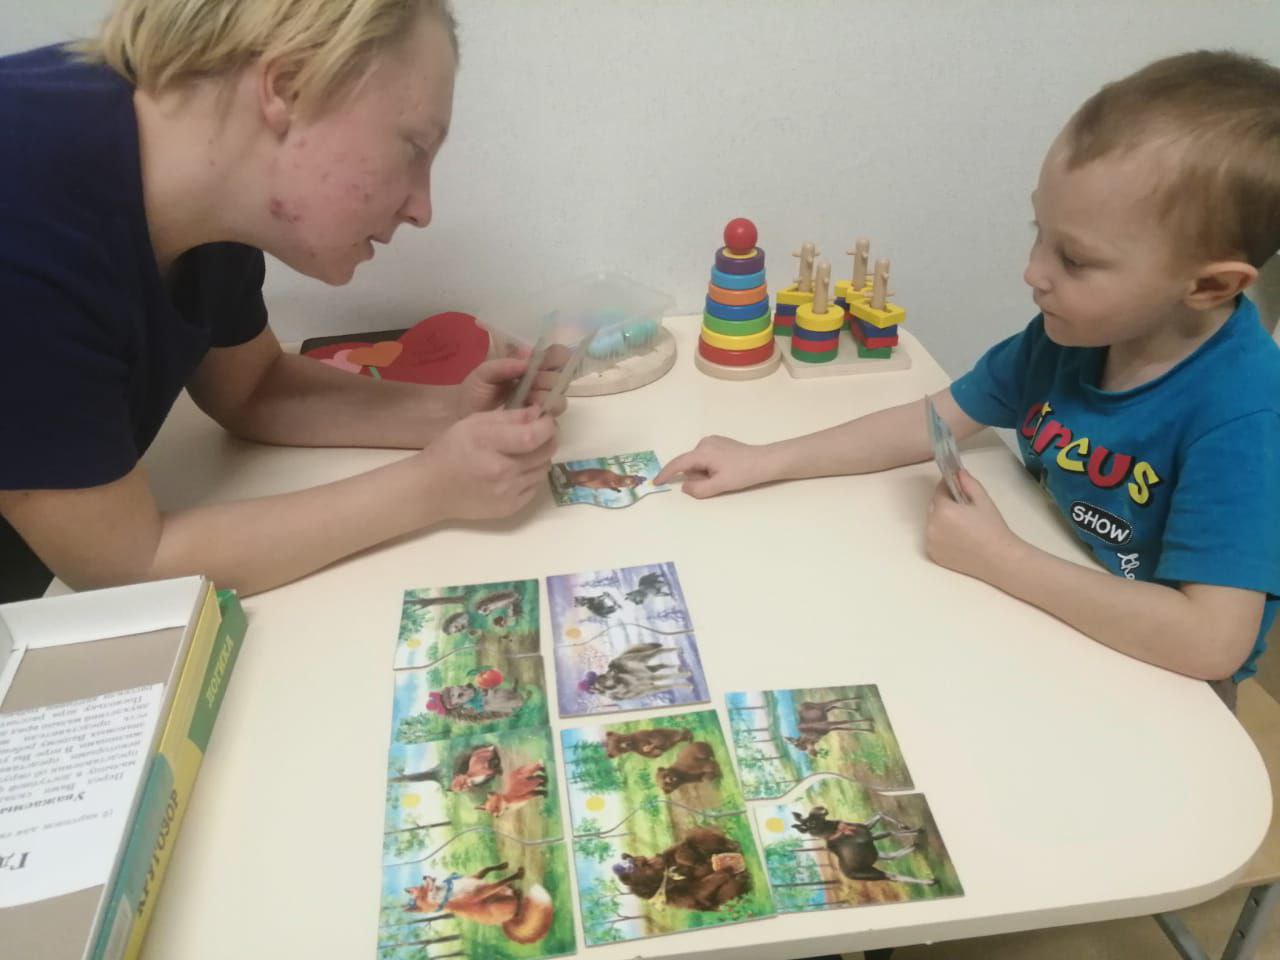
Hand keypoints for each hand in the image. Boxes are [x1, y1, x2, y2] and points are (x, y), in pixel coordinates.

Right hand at [419, 407, 557, 520]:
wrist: (432, 490)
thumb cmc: (451, 450)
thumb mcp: (473, 423)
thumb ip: (508, 417)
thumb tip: (538, 413)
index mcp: (489, 445)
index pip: (534, 436)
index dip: (547, 426)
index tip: (545, 419)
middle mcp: (502, 471)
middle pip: (545, 452)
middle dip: (548, 438)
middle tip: (539, 432)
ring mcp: (507, 493)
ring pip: (543, 469)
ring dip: (540, 457)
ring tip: (524, 451)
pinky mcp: (510, 508)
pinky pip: (535, 487)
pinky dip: (531, 475)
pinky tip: (516, 469)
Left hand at [456, 345, 572, 417]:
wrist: (465, 420)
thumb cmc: (474, 393)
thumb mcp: (483, 374)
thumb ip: (503, 364)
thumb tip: (527, 359)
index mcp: (531, 366)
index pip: (557, 355)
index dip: (557, 357)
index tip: (542, 364)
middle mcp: (542, 383)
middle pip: (563, 377)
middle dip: (548, 380)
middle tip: (530, 383)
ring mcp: (542, 404)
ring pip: (560, 399)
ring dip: (546, 397)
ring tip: (527, 399)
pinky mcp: (540, 424)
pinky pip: (553, 419)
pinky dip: (543, 415)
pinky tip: (528, 412)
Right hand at [655, 435, 770, 497]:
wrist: (765, 461)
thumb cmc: (743, 473)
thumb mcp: (720, 485)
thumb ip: (699, 489)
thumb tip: (684, 486)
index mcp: (703, 452)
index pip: (678, 463)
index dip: (666, 474)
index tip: (656, 482)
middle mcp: (705, 442)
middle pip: (689, 464)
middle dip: (696, 476)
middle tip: (716, 482)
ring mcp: (712, 441)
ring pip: (697, 462)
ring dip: (704, 472)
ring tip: (724, 475)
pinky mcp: (719, 443)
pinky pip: (705, 457)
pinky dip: (709, 466)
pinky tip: (725, 469)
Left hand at [925, 469, 1020, 581]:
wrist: (999, 559)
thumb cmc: (993, 529)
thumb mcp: (983, 500)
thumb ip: (968, 483)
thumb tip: (957, 472)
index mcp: (943, 510)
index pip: (939, 491)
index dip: (948, 487)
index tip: (957, 487)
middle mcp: (932, 526)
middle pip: (934, 507)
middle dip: (945, 504)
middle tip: (963, 508)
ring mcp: (931, 542)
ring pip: (933, 523)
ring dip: (942, 520)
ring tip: (962, 525)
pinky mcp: (934, 554)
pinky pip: (934, 538)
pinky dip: (941, 536)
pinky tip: (959, 538)